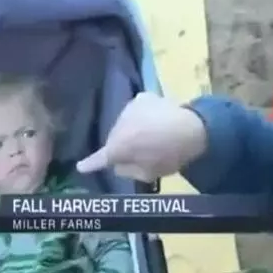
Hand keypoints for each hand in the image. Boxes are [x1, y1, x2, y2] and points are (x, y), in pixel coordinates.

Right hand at [76, 92, 206, 181]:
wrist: (191, 129)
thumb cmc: (170, 156)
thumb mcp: (148, 174)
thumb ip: (127, 170)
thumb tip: (117, 163)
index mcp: (118, 148)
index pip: (100, 158)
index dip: (90, 164)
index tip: (80, 167)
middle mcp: (117, 125)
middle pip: (115, 138)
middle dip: (122, 144)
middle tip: (140, 151)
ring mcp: (129, 108)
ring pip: (125, 122)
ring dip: (133, 128)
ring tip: (153, 134)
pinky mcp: (142, 97)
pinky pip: (137, 110)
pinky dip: (143, 115)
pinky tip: (156, 120)